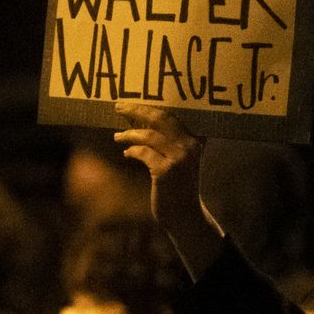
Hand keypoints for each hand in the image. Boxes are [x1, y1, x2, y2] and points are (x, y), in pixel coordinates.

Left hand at [113, 102, 223, 274]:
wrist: (185, 215)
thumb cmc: (179, 184)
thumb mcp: (181, 159)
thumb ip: (170, 139)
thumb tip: (141, 116)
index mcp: (196, 139)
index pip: (174, 113)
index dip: (152, 104)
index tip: (133, 98)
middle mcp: (190, 145)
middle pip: (161, 118)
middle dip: (137, 109)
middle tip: (119, 106)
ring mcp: (179, 158)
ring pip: (149, 135)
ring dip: (129, 134)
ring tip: (117, 136)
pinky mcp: (165, 171)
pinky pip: (143, 153)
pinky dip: (132, 151)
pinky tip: (127, 153)